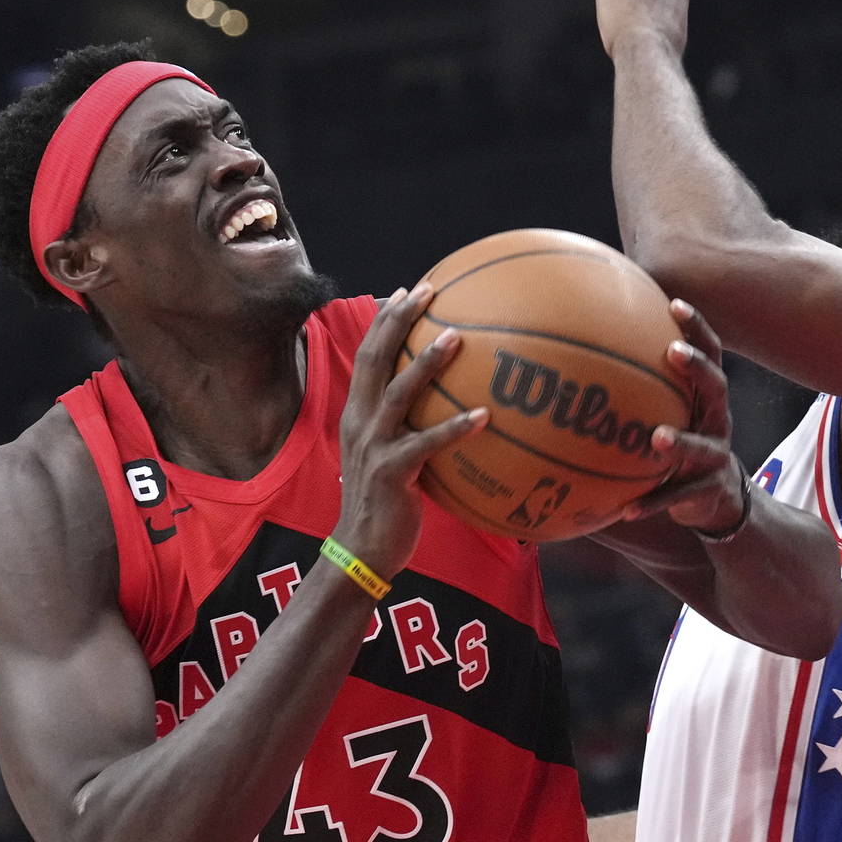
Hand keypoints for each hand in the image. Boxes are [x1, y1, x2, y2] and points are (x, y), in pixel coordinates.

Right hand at [336, 284, 488, 580]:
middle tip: (429, 291)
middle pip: (376, 358)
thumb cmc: (384, 505)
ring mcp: (374, 445)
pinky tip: (485, 416)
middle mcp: (360, 422)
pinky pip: (427, 443)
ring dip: (428, 363)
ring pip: (399, 393)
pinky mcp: (392, 472)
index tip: (406, 291)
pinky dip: (455, 428)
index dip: (384, 321)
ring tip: (457, 337)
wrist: (362, 549)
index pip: (367, 356)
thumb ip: (407, 429)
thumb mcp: (389, 457)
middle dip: (399, 320)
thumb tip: (446, 410)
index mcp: (357, 414)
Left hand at [619, 302, 744, 535]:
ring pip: (701, 446)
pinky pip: (677, 497)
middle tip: (674, 352)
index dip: (696, 327)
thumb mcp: (670, 416)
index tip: (673, 303)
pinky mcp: (707, 492)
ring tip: (657, 438)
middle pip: (717, 387)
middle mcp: (717, 422)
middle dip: (697, 367)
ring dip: (680, 441)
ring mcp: (715, 457)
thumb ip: (641, 391)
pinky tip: (627, 510)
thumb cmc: (681, 447)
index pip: (709, 353)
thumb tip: (584, 359)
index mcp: (706, 399)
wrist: (716, 500)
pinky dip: (653, 503)